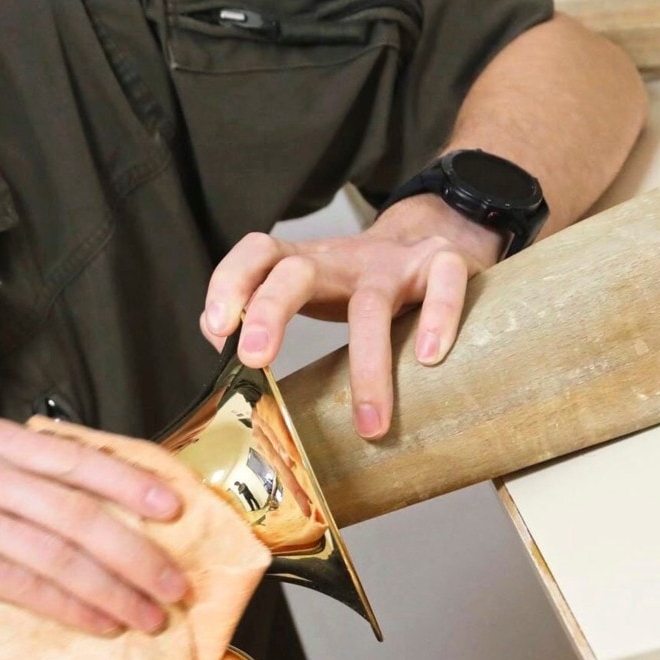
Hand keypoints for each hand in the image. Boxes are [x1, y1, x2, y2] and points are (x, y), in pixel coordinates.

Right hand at [0, 415, 189, 635]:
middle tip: (177, 580)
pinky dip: (70, 606)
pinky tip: (97, 622)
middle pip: (81, 508)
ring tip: (150, 613)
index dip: (133, 481)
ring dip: (115, 587)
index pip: (76, 456)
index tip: (176, 505)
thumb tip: (61, 484)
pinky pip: (24, 585)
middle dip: (139, 549)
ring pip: (61, 551)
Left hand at [200, 195, 503, 439]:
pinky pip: (443, 283)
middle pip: (295, 272)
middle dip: (269, 311)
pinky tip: (428, 359)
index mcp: (303, 263)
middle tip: (256, 360)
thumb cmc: (356, 283)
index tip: (216, 330)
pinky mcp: (442, 262)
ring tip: (370, 423)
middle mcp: (341, 258)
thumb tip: (220, 349)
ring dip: (368, 365)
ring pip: (371, 303)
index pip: (256, 254)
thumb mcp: (308, 290)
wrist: (426, 237)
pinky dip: (437, 318)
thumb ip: (262, 313)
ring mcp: (392, 260)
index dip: (229, 283)